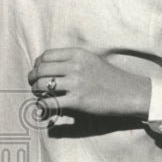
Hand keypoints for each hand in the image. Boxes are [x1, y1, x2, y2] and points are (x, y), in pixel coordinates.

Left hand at [28, 48, 151, 117]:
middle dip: (33, 78)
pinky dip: (42, 105)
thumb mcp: (91, 60)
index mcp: (78, 54)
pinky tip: (44, 107)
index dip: (37, 64)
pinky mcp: (77, 100)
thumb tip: (49, 66)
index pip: (46, 55)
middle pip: (41, 69)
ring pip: (42, 85)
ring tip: (39, 95)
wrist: (128, 92)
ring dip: (36, 91)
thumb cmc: (110, 77)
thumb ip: (72, 61)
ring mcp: (76, 83)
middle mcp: (75, 66)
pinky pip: (50, 102)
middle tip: (34, 84)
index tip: (38, 71)